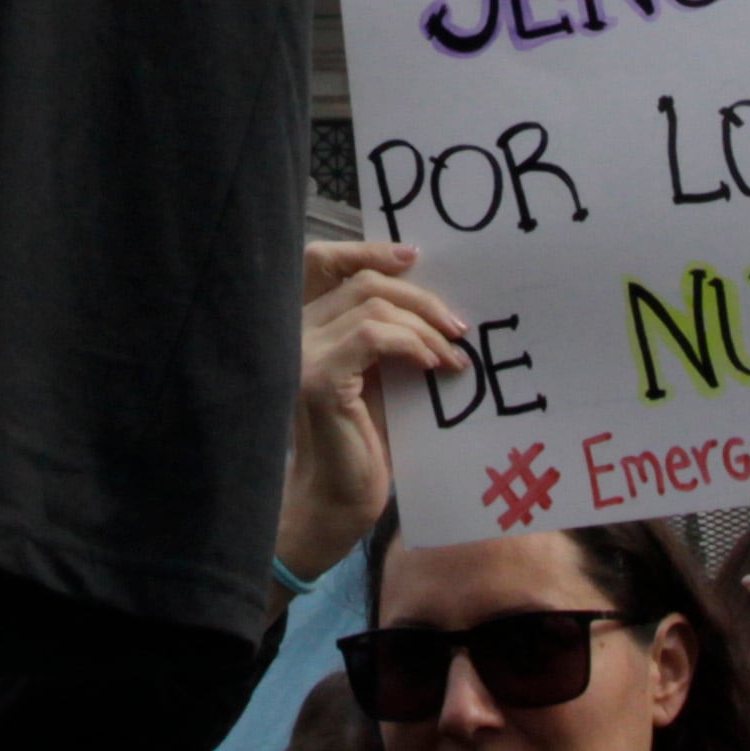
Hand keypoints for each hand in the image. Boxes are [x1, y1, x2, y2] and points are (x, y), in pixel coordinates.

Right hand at [283, 241, 473, 582]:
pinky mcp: (316, 378)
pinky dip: (411, 344)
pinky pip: (372, 336)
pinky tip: (433, 366)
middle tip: (458, 326)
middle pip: (361, 281)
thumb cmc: (363, 443)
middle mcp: (291, 332)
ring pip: (371, 305)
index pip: (321, 260)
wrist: (339, 502)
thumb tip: (434, 301)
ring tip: (453, 356)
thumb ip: (386, 335)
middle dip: (419, 297)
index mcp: (304, 326)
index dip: (366, 248)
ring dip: (424, 327)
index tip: (415, 256)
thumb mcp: (378, 375)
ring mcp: (299, 353)